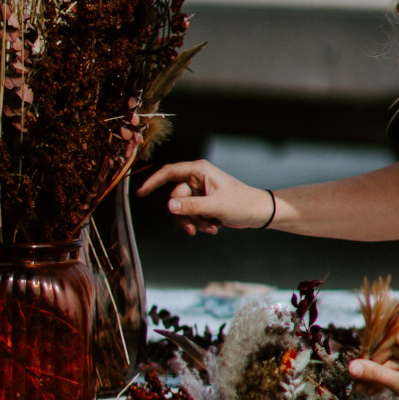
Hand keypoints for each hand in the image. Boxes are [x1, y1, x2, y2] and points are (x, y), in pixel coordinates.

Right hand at [137, 158, 273, 235]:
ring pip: (182, 210)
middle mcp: (197, 179)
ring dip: (194, 222)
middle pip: (175, 199)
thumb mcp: (215, 206)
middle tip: (197, 229)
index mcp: (199, 170)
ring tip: (211, 227)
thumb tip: (169, 206)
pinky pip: (190, 215)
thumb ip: (191, 206)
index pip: (169, 172)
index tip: (140, 193)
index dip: (153, 181)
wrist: (258, 212)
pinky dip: (200, 223)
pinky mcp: (202, 203)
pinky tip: (214, 226)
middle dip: (186, 216)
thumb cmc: (241, 203)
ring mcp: (199, 191)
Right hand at [349, 328, 398, 399]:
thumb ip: (376, 374)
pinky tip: (372, 390)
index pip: (396, 335)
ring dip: (378, 374)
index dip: (378, 346)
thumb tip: (352, 366)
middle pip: (393, 349)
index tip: (361, 358)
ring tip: (361, 388)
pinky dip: (386, 379)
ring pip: (393, 362)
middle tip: (357, 376)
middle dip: (374, 364)